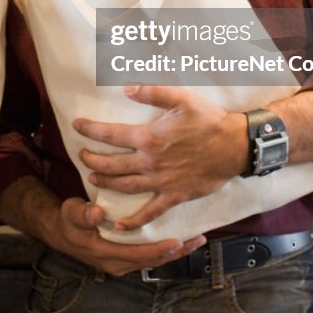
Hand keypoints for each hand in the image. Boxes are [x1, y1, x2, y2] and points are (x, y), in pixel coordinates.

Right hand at [51, 196, 205, 276]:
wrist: (61, 232)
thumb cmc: (68, 221)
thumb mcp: (71, 214)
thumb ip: (83, 214)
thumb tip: (97, 214)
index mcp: (107, 254)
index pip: (139, 255)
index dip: (160, 250)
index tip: (179, 241)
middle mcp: (118, 263)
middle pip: (153, 260)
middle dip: (177, 251)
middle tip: (199, 239)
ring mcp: (123, 262)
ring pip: (154, 260)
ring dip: (175, 251)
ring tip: (196, 239)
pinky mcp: (125, 256)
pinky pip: (149, 255)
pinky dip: (165, 248)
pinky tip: (178, 238)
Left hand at [73, 85, 247, 230]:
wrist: (234, 146)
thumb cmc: (208, 120)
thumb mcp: (181, 98)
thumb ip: (152, 92)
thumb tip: (126, 87)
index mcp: (149, 138)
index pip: (111, 134)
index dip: (91, 130)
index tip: (77, 126)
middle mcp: (151, 162)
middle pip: (112, 164)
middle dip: (92, 160)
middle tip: (81, 156)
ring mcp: (162, 182)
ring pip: (125, 186)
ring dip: (106, 183)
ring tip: (92, 178)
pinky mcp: (174, 196)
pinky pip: (150, 212)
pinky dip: (134, 221)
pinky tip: (119, 225)